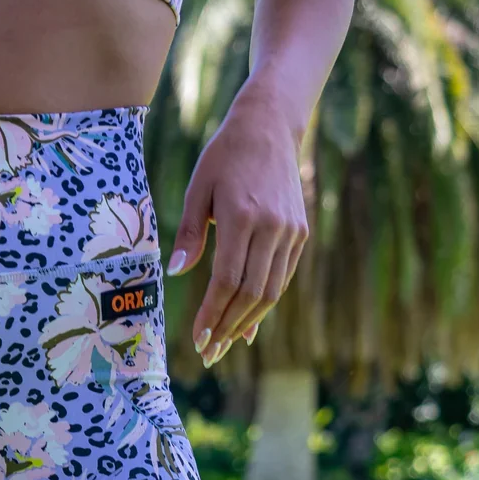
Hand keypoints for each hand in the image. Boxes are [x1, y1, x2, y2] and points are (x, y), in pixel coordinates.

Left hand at [166, 84, 308, 366]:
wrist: (269, 126)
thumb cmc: (225, 156)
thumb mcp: (198, 188)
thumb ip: (189, 234)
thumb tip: (178, 273)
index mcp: (243, 216)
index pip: (228, 280)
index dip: (212, 314)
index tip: (198, 338)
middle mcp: (272, 227)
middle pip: (252, 294)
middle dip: (228, 328)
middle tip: (209, 353)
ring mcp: (291, 231)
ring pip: (271, 292)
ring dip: (246, 323)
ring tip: (224, 344)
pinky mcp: (300, 233)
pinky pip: (282, 278)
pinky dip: (263, 305)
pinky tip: (246, 324)